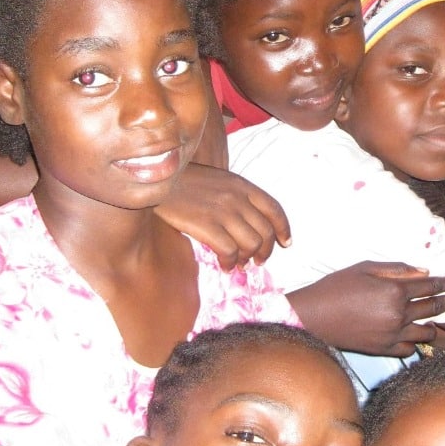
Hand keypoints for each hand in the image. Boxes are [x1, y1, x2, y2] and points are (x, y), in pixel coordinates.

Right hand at [157, 163, 289, 267]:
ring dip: (247, 259)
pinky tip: (225, 266)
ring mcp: (223, 211)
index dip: (284, 229)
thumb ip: (237, 197)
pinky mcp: (206, 225)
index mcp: (243, 185)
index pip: (274, 210)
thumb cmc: (186, 182)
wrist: (157, 179)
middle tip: (258, 261)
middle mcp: (237, 198)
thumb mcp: (219, 181)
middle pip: (265, 232)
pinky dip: (230, 263)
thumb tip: (250, 226)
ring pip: (250, 244)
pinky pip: (229, 252)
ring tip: (239, 264)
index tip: (286, 243)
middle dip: (266, 251)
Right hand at [290, 263, 444, 352]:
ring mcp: (391, 334)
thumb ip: (397, 269)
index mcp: (394, 290)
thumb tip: (424, 271)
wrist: (312, 317)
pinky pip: (408, 348)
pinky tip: (416, 337)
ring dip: (437, 324)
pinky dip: (414, 342)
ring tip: (444, 321)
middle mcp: (397, 314)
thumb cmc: (336, 287)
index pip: (430, 286)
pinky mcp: (382, 349)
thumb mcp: (365, 267)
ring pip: (425, 331)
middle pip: (434, 307)